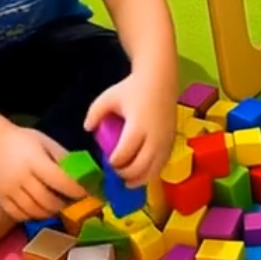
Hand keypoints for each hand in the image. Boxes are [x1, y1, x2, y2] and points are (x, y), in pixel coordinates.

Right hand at [0, 126, 87, 220]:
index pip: (58, 180)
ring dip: (50, 213)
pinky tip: (42, 211)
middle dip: (63, 204)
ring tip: (60, 207)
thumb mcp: (48, 143)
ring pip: (33, 210)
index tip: (86, 193)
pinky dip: (33, 216)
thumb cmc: (27, 141)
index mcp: (34, 161)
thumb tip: (82, 174)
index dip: (73, 189)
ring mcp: (9, 190)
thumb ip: (63, 159)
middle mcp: (20, 178)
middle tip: (74, 203)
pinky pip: (19, 214)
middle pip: (46, 200)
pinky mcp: (1, 199)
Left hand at [84, 72, 176, 187]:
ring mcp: (165, 140)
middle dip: (125, 174)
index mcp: (137, 126)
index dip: (113, 163)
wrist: (160, 78)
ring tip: (127, 181)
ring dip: (140, 179)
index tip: (107, 161)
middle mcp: (154, 136)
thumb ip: (94, 114)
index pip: (124, 155)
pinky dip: (152, 172)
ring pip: (154, 170)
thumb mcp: (108, 97)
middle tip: (115, 172)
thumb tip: (87, 130)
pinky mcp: (172, 140)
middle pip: (140, 167)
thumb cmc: (132, 88)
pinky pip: (163, 164)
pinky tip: (142, 173)